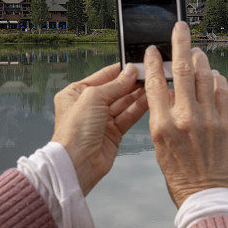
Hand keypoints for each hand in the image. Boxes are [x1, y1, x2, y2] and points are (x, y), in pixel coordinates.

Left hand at [51, 63, 147, 195]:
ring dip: (138, 94)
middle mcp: (88, 106)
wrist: (77, 163)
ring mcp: (101, 120)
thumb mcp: (93, 98)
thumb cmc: (74, 131)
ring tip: (153, 84)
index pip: (102, 76)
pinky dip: (139, 108)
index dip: (120, 70)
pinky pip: (128, 116)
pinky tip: (150, 99)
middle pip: (115, 89)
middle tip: (149, 73)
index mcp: (76, 93)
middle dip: (131, 82)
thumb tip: (129, 72)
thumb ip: (114, 84)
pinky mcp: (113, 133)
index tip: (136, 64)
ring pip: (124, 103)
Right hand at [144, 21, 227, 207]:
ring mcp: (209, 118)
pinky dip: (217, 79)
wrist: (207, 195)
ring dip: (200, 59)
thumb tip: (169, 91)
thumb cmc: (180, 175)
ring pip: (204, 76)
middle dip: (181, 43)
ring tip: (197, 52)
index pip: (154, 83)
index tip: (151, 50)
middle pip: (182, 70)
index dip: (152, 62)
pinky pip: (223, 90)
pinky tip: (213, 75)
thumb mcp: (160, 146)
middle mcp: (185, 117)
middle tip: (180, 26)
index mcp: (162, 125)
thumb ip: (162, 117)